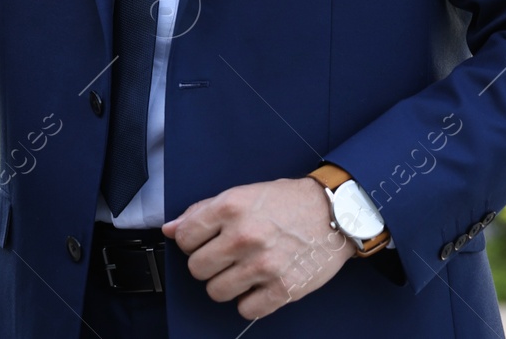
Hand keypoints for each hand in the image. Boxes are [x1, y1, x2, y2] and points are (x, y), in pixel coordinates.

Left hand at [161, 177, 351, 319]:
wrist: (334, 213)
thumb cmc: (286, 202)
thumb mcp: (241, 194)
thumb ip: (202, 211)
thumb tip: (170, 229)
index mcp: (230, 208)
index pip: (184, 238)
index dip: (191, 243)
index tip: (204, 242)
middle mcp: (244, 236)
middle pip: (196, 269)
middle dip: (207, 265)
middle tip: (225, 257)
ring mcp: (264, 265)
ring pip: (216, 292)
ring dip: (226, 284)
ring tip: (242, 271)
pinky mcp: (283, 288)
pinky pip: (246, 309)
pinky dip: (250, 301)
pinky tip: (259, 284)